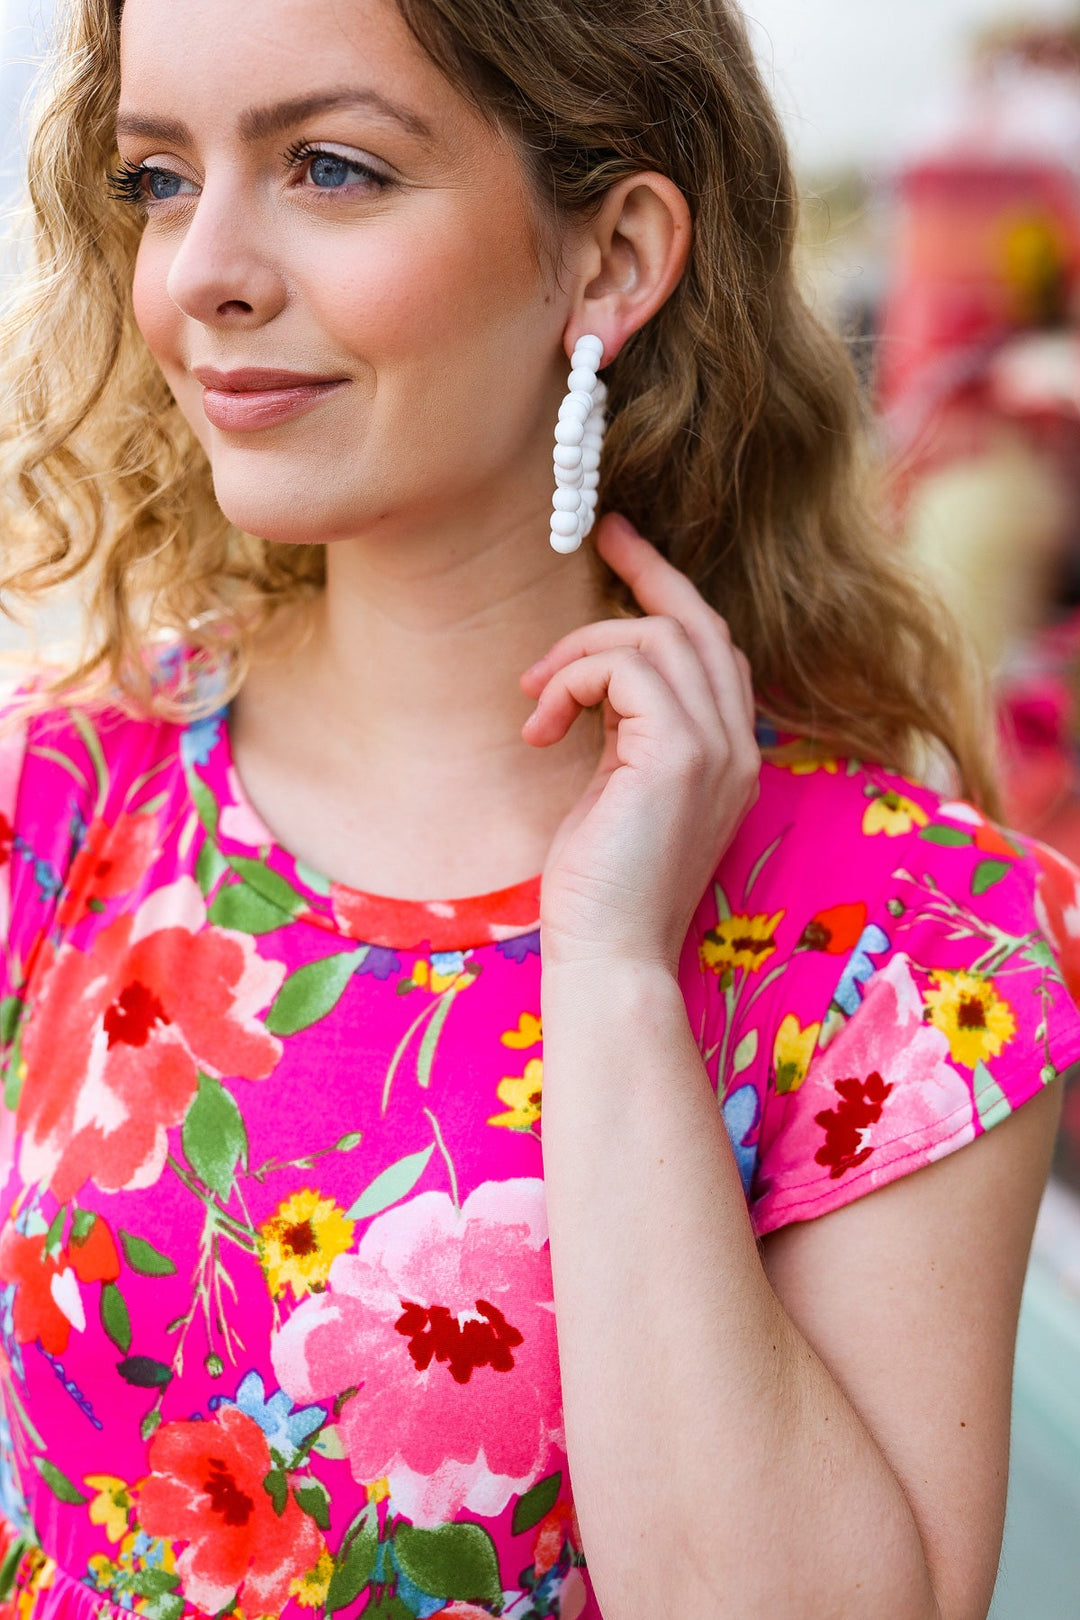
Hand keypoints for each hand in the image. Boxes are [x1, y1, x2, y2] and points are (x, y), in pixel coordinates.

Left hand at [522, 513, 759, 972]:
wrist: (610, 957)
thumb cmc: (600, 890)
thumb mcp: (617, 793)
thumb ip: (626, 736)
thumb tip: (595, 684)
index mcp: (728, 757)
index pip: (713, 651)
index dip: (671, 593)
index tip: (622, 549)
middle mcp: (736, 747)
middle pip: (700, 623)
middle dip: (647, 570)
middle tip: (600, 533)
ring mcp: (717, 749)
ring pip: (658, 637)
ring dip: (581, 652)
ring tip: (536, 700)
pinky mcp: (680, 756)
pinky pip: (625, 667)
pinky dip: (573, 679)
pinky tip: (542, 726)